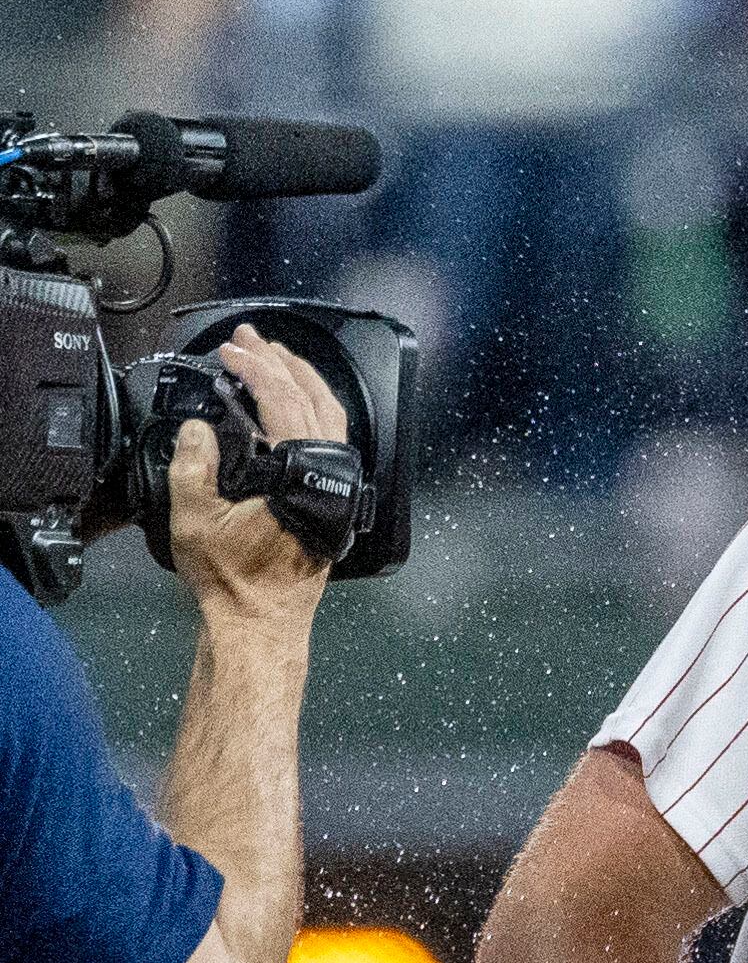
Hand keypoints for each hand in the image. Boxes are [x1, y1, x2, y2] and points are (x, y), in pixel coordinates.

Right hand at [161, 333, 349, 626]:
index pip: (285, 402)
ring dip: (302, 383)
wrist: (261, 623)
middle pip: (317, 401)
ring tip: (274, 357)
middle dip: (283, 362)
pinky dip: (311, 412)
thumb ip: (194, 463)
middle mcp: (330, 479)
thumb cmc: (235, 580)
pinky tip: (290, 405)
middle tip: (253, 338)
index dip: (257, 368)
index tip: (232, 350)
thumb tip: (199, 427)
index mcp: (302, 476)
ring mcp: (337, 490)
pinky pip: (331, 442)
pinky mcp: (334, 502)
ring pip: (332, 419)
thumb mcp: (196, 517)